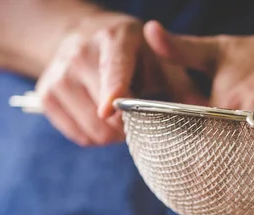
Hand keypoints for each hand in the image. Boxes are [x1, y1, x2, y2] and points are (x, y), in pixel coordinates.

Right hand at [36, 11, 202, 146]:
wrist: (83, 38)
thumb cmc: (134, 55)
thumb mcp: (161, 61)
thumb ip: (183, 89)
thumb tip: (209, 117)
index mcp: (114, 40)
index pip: (113, 69)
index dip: (113, 90)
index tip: (111, 108)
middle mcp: (80, 54)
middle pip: (105, 115)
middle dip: (129, 126)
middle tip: (137, 116)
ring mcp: (58, 75)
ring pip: (93, 131)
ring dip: (113, 135)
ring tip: (120, 116)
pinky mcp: (45, 95)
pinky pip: (79, 136)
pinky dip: (95, 136)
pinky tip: (101, 117)